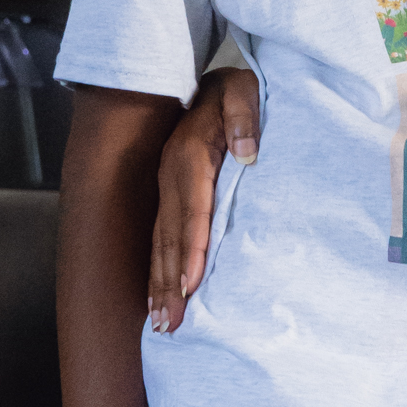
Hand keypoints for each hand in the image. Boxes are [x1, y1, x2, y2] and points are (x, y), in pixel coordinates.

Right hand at [148, 66, 258, 331]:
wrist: (210, 83)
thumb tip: (247, 152)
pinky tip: (159, 299)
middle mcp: (173, 176)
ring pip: (161, 243)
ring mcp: (167, 187)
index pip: (192, 209)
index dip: (192, 248)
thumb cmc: (236, 91)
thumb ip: (244, 116)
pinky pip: (161, 238)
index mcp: (191, 154)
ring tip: (162, 323)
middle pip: (170, 236)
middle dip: (169, 281)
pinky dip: (159, 271)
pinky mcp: (169, 197)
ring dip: (160, 284)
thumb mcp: (244, 90)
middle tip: (172, 322)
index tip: (192, 283)